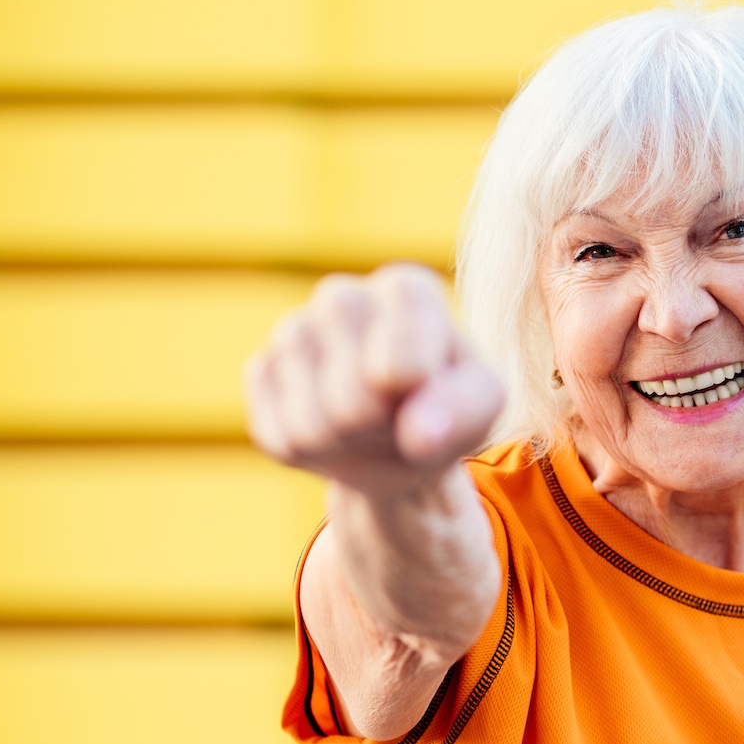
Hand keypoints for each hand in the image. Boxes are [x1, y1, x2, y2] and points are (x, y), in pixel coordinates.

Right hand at [244, 263, 503, 498]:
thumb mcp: (483, 404)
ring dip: (345, 446)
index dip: (417, 402)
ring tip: (368, 426)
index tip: (430, 391)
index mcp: (406, 289)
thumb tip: (420, 434)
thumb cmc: (449, 405)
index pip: (401, 366)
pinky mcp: (261, 369)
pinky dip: (310, 454)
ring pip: (309, 426)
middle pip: (352, 403)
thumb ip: (466, 410)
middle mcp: (343, 296)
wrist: (400, 435)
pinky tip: (332, 430)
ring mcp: (293, 331)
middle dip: (381, 430)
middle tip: (398, 417)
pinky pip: (278, 437)